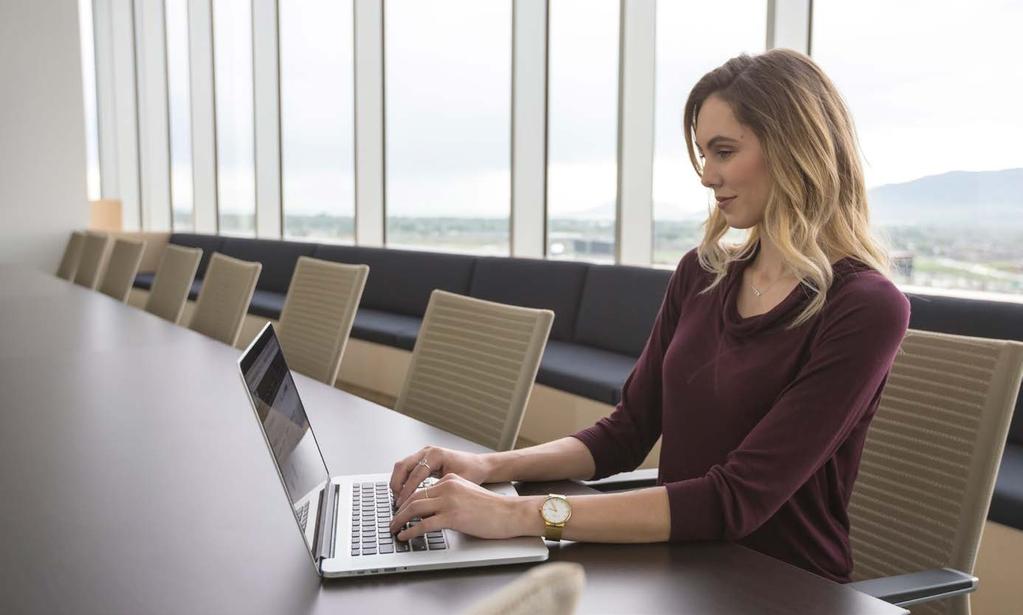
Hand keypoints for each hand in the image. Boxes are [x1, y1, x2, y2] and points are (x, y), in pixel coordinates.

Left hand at [388, 473, 539, 540]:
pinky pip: (424, 524)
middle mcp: (447, 487)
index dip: (406, 501)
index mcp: (450, 480)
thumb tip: (432, 511)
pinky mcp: (452, 517)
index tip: (399, 510)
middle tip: (391, 521)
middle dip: (399, 511)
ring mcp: (449, 502)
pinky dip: (411, 531)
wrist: (509, 513)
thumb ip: (450, 497)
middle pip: (414, 498)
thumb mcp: (467, 494)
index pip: (421, 489)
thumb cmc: (492, 508)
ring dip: (400, 521)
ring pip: (415, 509)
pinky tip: (405, 536)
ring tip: (394, 529)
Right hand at [389, 445, 491, 507]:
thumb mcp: (457, 483)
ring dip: (397, 481)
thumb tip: (425, 506)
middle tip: (397, 501)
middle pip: (403, 466)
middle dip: (397, 484)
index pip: (415, 474)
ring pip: (402, 465)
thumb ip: (440, 492)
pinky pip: (407, 467)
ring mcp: (424, 453)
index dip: (407, 490)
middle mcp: (428, 451)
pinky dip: (402, 479)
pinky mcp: (423, 458)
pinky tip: (403, 492)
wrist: (479, 465)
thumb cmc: (472, 472)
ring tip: (398, 498)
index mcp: (436, 455)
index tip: (402, 503)